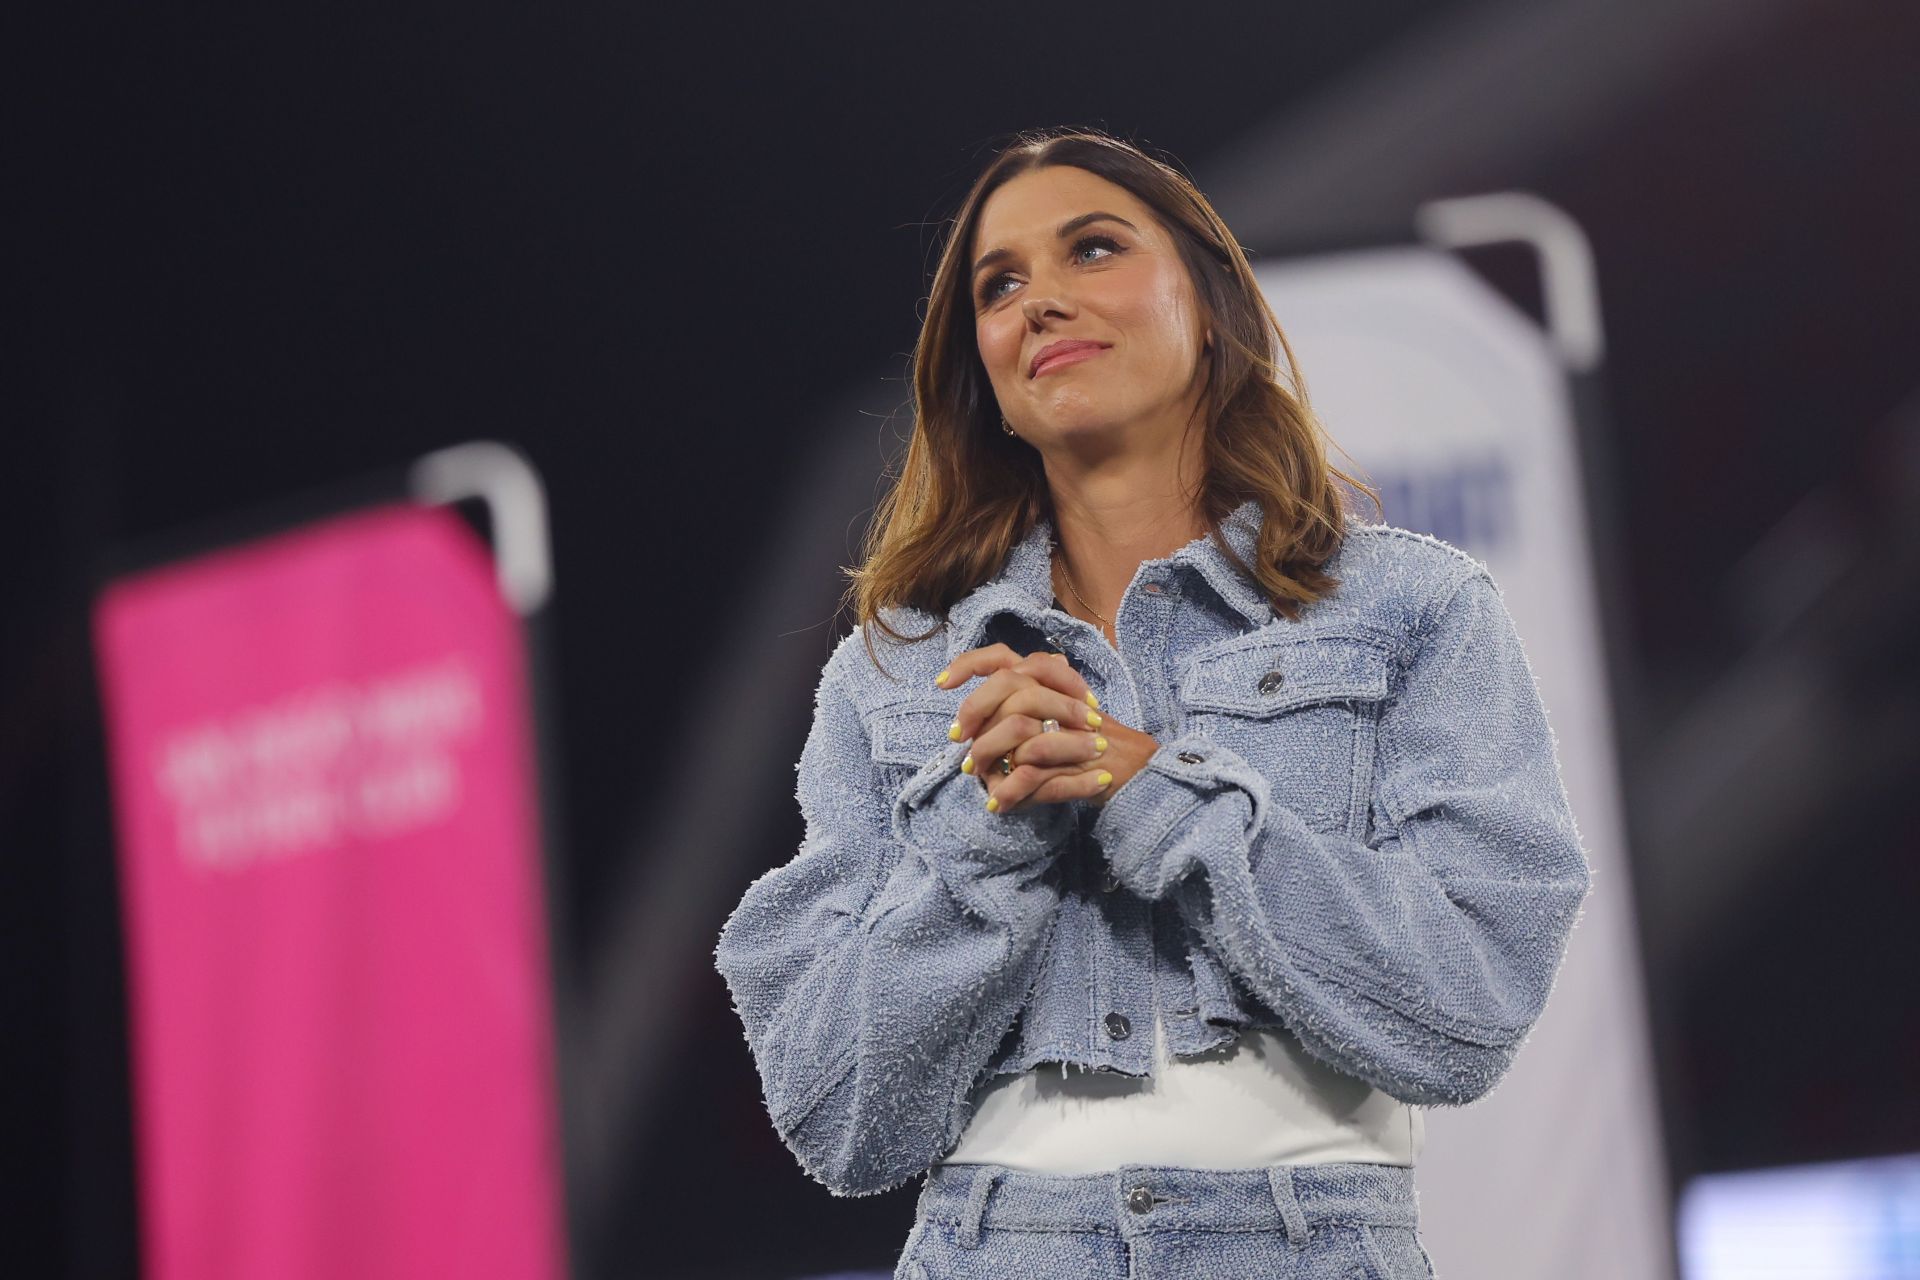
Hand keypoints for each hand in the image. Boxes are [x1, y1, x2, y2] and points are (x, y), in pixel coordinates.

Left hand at [935, 644, 1156, 813]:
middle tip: (960, 739)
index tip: (941, 683)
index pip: (1003, 657)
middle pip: (1007, 685)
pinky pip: (1034, 773)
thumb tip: (972, 727)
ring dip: (990, 756)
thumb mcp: (1052, 718)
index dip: (969, 664)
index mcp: (1048, 680)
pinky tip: (998, 805)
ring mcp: (1071, 725)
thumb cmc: (1088, 745)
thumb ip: (1018, 710)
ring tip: (978, 778)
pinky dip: (1011, 792)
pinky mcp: (1079, 759)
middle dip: (974, 712)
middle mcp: (1059, 693)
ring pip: (1018, 728)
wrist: (1136, 770)